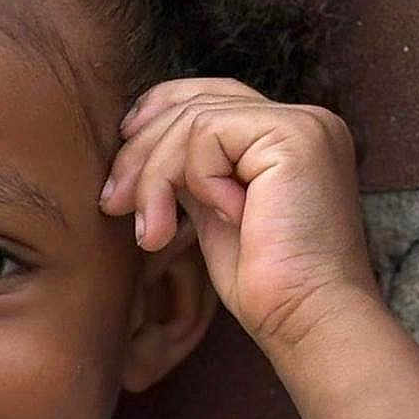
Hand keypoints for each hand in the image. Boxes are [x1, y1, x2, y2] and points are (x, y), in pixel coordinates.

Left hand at [99, 78, 379, 352]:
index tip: (120, 170)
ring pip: (194, 118)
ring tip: (152, 236)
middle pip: (197, 101)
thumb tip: (143, 153)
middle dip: (141, 152)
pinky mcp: (294, 136)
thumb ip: (193, 178)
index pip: (211, 98)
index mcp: (285, 138)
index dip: (156, 117)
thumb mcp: (214, 220)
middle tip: (113, 204)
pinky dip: (194, 181)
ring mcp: (302, 124)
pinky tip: (212, 223)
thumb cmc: (264, 288)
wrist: (305, 319)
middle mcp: (301, 121)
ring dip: (155, 178)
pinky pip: (209, 135)